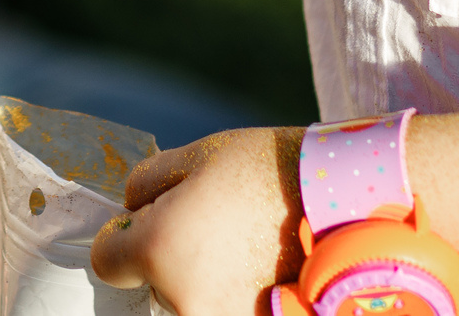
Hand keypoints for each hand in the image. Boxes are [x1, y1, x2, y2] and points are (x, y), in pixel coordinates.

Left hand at [92, 127, 305, 315]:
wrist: (350, 205)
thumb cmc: (270, 173)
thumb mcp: (194, 157)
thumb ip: (145, 184)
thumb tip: (131, 209)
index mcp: (158, 251)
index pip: (108, 261)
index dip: (121, 237)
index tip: (145, 223)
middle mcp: (184, 302)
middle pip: (153, 284)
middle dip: (169, 258)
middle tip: (212, 226)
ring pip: (189, 302)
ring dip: (202, 280)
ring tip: (244, 246)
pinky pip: (225, 309)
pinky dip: (235, 293)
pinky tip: (261, 269)